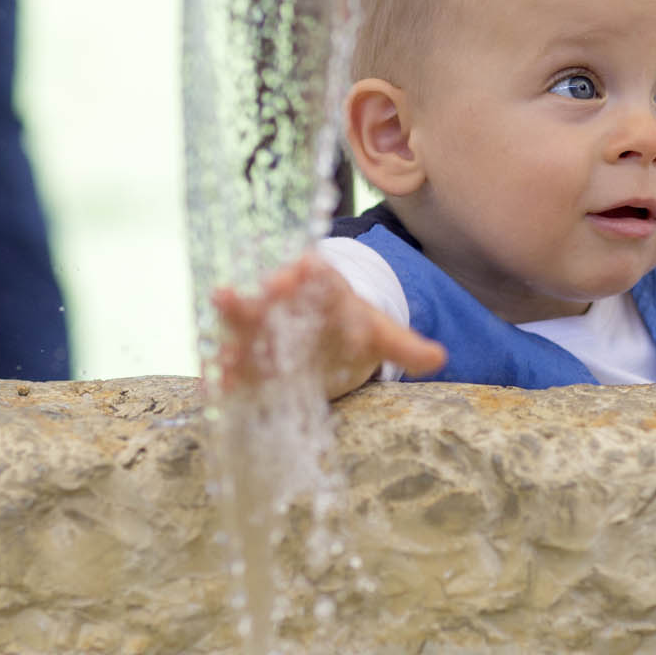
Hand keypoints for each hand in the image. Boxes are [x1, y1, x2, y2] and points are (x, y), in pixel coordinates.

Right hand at [214, 254, 446, 400]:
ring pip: (243, 321)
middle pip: (270, 292)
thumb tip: (438, 358)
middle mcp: (286, 297)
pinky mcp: (244, 353)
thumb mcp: (380, 335)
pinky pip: (231, 358)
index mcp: (320, 284)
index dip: (309, 272)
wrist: (325, 343)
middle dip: (258, 296)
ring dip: (231, 324)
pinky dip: (223, 371)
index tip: (305, 268)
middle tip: (248, 290)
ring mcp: (261, 325)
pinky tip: (216, 386)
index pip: (315, 274)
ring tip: (221, 330)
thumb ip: (406, 346)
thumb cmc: (352, 328)